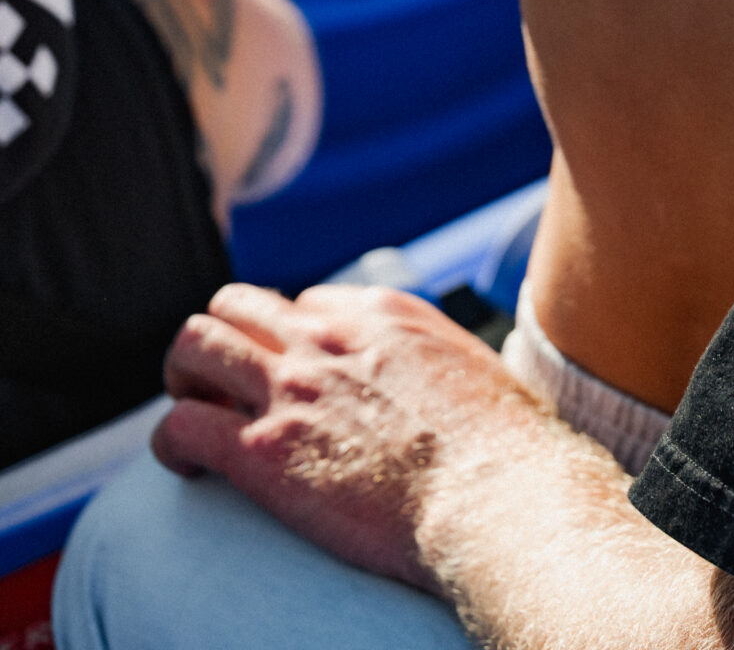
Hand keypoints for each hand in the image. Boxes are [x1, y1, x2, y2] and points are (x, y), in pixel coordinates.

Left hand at [155, 282, 556, 595]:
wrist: (493, 493)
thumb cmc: (501, 451)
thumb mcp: (473, 372)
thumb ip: (439, 363)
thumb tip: (446, 387)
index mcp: (380, 312)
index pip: (307, 300)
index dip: (295, 339)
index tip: (300, 380)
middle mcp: (327, 336)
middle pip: (236, 304)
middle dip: (223, 340)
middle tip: (226, 389)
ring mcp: (290, 389)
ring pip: (193, 343)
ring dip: (184, 377)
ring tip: (196, 414)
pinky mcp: (261, 450)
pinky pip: (180, 426)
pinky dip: (172, 444)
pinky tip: (191, 468)